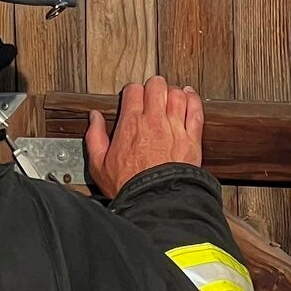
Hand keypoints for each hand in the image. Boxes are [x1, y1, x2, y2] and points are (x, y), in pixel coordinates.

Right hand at [85, 75, 202, 196]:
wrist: (156, 205)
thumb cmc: (130, 188)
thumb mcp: (99, 164)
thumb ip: (95, 136)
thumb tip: (94, 118)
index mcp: (131, 124)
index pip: (134, 90)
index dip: (133, 92)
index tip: (133, 98)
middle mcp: (154, 121)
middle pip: (156, 86)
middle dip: (153, 87)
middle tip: (152, 95)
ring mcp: (175, 129)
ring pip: (177, 95)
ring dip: (172, 93)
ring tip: (169, 98)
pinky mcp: (192, 140)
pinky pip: (196, 111)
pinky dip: (193, 100)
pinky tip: (189, 97)